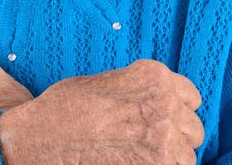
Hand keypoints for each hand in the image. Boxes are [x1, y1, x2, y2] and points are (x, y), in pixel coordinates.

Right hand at [0, 59, 203, 164]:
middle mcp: (164, 103)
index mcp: (153, 76)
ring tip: (137, 157)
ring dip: (169, 159)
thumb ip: (139, 90)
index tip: (160, 121)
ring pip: (187, 155)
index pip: (190, 97)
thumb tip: (159, 104)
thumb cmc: (64, 110)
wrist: (39, 139)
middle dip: (174, 137)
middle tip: (143, 144)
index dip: (175, 111)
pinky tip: (134, 164)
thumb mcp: (106, 82)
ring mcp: (163, 137)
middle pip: (192, 128)